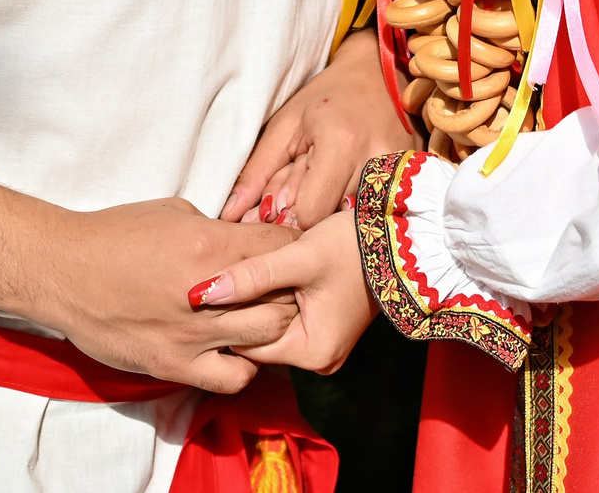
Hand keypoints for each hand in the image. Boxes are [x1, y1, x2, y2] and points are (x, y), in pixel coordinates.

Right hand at [30, 198, 301, 393]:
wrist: (63, 272)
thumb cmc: (114, 235)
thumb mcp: (173, 211)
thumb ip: (216, 228)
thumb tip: (247, 238)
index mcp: (207, 243)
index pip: (281, 247)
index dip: (291, 246)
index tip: (286, 250)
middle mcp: (207, 291)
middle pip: (284, 296)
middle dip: (289, 289)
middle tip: (280, 287)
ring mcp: (193, 334)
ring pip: (269, 337)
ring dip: (272, 326)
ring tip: (259, 318)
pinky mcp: (175, 365)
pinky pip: (233, 378)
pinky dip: (245, 366)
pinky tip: (234, 350)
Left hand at [200, 210, 374, 376]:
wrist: (397, 239)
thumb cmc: (350, 246)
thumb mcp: (297, 256)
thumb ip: (251, 275)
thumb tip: (201, 293)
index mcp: (312, 351)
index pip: (246, 342)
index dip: (229, 312)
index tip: (217, 282)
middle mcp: (319, 359)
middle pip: (258, 340)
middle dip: (243, 310)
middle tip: (231, 274)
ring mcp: (325, 349)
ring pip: (271, 331)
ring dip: (260, 305)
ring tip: (250, 273)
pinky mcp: (326, 332)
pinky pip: (288, 324)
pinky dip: (276, 303)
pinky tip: (270, 279)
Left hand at [221, 29, 407, 228]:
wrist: (378, 74)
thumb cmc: (325, 98)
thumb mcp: (285, 126)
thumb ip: (256, 172)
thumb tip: (230, 216)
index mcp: (340, 142)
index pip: (311, 213)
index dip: (292, 216)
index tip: (286, 205)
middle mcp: (376, 159)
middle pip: (334, 221)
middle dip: (314, 214)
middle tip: (307, 190)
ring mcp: (402, 171)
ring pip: (357, 220)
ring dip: (337, 211)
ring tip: (331, 183)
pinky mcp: (415, 178)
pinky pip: (379, 210)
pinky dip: (360, 206)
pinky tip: (353, 186)